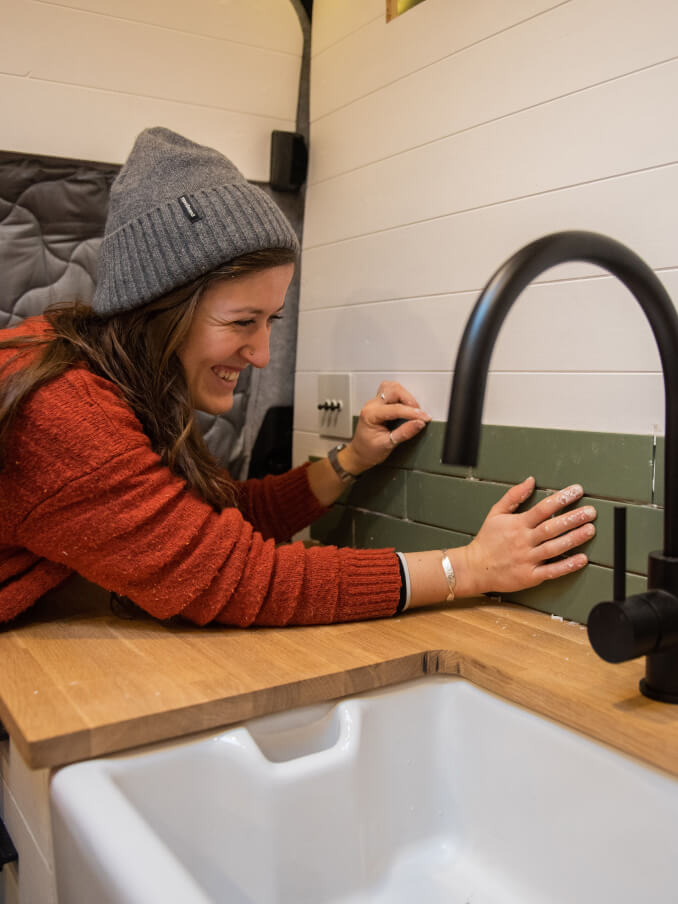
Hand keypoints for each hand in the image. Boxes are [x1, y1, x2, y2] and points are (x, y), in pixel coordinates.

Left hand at [341, 381, 430, 473]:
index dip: (412, 413)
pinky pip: (391, 392)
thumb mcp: (387, 445)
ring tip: (413, 410)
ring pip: (392, 387)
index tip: (424, 418)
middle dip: (409, 400)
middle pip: (393, 390)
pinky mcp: (380, 404)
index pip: (395, 409)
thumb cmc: (368, 451)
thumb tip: (418, 424)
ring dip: (405, 396)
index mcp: (370, 414)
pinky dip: (401, 396)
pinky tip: (406, 407)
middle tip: (418, 414)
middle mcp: (371, 405)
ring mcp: (375, 403)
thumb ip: (404, 433)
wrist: (359, 454)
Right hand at [455, 477, 595, 596]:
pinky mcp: (530, 576)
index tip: (576, 491)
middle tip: (590, 512)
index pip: (543, 508)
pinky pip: (552, 571)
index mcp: (517, 524)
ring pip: (555, 548)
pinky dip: (568, 565)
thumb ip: (513, 496)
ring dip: (574, 539)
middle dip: (573, 518)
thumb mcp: (495, 513)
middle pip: (552, 527)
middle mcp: (524, 541)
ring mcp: (528, 559)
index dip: (561, 499)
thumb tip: (530, 481)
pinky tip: (582, 559)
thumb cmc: (487, 541)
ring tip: (590, 530)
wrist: (474, 568)